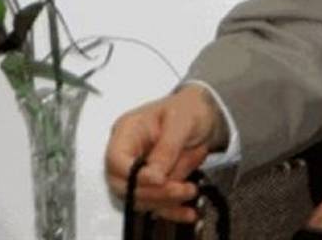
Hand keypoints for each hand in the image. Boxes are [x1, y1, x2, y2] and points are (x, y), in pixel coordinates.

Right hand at [104, 83, 228, 222]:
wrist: (206, 113)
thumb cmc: (190, 108)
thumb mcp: (182, 120)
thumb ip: (167, 147)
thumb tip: (152, 177)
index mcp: (127, 131)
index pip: (115, 160)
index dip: (132, 176)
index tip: (158, 180)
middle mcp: (128, 153)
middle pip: (124, 185)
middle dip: (153, 192)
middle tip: (180, 189)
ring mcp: (139, 171)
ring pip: (140, 198)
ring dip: (165, 201)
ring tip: (190, 190)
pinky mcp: (153, 184)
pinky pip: (156, 203)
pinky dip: (172, 210)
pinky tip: (187, 212)